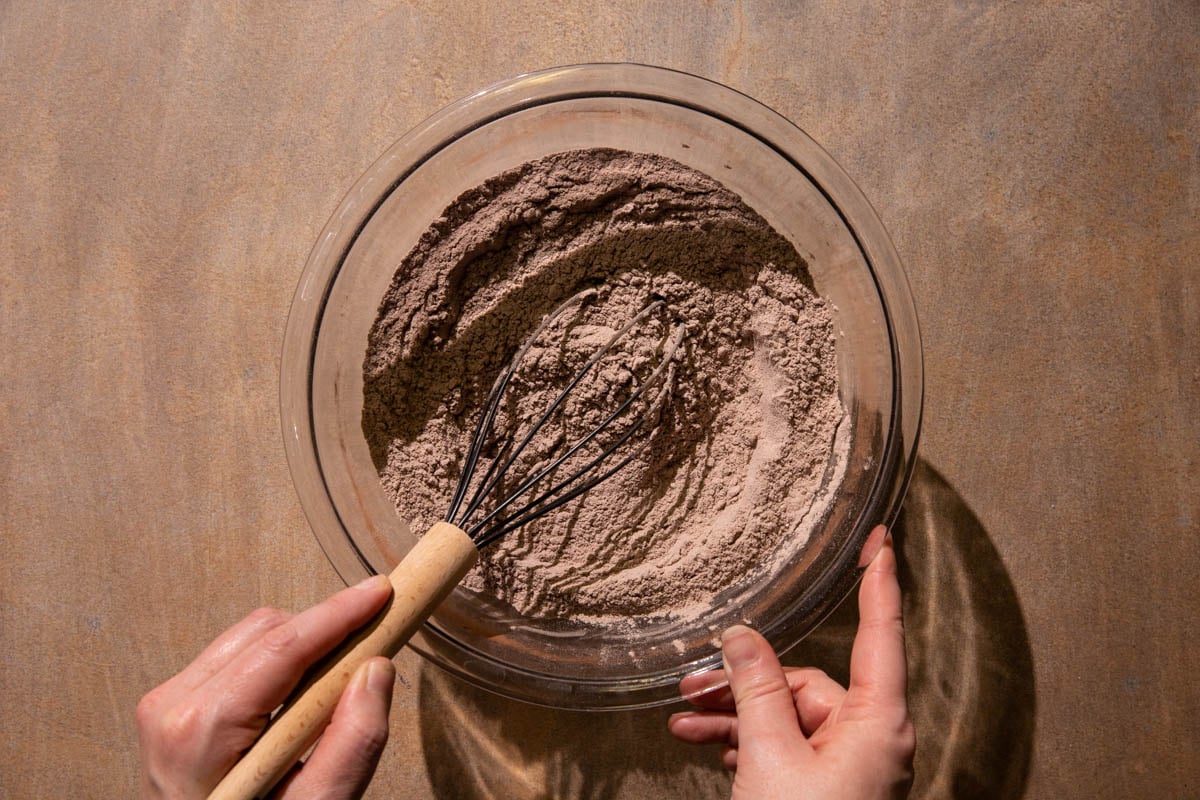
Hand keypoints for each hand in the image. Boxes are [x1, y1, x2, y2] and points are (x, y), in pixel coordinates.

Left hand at [137, 576, 396, 798]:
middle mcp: (173, 706)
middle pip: (268, 631)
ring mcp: (167, 702)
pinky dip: (278, 664)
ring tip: (328, 694)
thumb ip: (351, 744)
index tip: (380, 593)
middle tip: (367, 658)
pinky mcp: (173, 703)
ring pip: (252, 635)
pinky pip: (237, 655)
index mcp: (200, 732)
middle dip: (324, 635)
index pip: (281, 648)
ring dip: (302, 650)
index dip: (337, 615)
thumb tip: (377, 669)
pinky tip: (296, 702)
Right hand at [668, 527, 913, 798]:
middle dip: (745, 678)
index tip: (882, 540)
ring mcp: (847, 763)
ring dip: (734, 712)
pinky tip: (702, 741)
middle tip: (693, 681)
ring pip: (786, 713)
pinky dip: (744, 739)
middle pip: (806, 679)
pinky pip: (784, 744)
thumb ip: (756, 688)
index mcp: (877, 721)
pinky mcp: (825, 785)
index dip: (879, 580)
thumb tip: (742, 637)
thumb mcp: (770, 756)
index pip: (882, 630)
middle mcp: (869, 736)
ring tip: (685, 717)